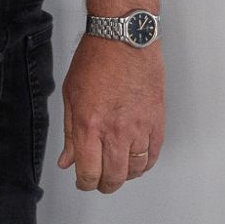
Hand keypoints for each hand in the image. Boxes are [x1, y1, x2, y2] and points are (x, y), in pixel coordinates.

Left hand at [56, 36, 163, 193]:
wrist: (124, 39)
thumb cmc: (96, 60)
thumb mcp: (71, 95)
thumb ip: (70, 132)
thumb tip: (67, 160)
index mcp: (89, 125)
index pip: (88, 171)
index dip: (84, 183)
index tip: (83, 182)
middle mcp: (115, 131)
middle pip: (113, 177)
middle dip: (104, 185)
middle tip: (99, 182)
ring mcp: (139, 127)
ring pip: (135, 169)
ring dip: (124, 176)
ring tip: (117, 171)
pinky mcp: (157, 121)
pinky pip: (153, 154)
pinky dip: (144, 164)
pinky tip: (136, 162)